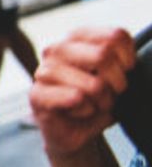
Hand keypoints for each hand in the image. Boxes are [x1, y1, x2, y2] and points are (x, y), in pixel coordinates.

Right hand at [31, 27, 136, 158]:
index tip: (125, 73)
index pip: (115, 36)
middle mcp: (57, 49)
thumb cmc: (98, 99)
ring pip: (94, 84)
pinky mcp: (37, 94)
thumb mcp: (117, 75)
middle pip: (104, 55)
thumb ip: (122, 61)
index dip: (129, 59)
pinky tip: (77, 112)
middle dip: (117, 83)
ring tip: (94, 105)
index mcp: (77, 37)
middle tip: (112, 94)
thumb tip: (130, 64)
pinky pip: (76, 99)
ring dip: (102, 101)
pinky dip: (86, 111)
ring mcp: (43, 70)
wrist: (76, 130)